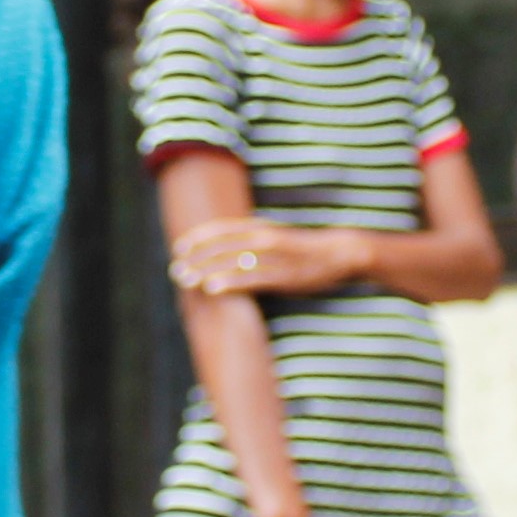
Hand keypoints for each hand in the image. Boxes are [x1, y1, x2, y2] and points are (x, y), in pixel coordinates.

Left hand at [173, 219, 359, 299]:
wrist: (340, 253)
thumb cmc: (306, 249)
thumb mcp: (277, 237)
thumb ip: (254, 241)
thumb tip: (230, 250)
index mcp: (260, 228)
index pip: (221, 230)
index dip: (198, 238)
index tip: (179, 247)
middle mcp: (263, 239)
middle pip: (221, 248)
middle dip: (195, 259)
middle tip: (175, 270)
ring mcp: (272, 258)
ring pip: (231, 263)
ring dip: (205, 271)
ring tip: (185, 280)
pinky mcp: (283, 276)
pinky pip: (251, 279)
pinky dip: (230, 283)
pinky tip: (212, 289)